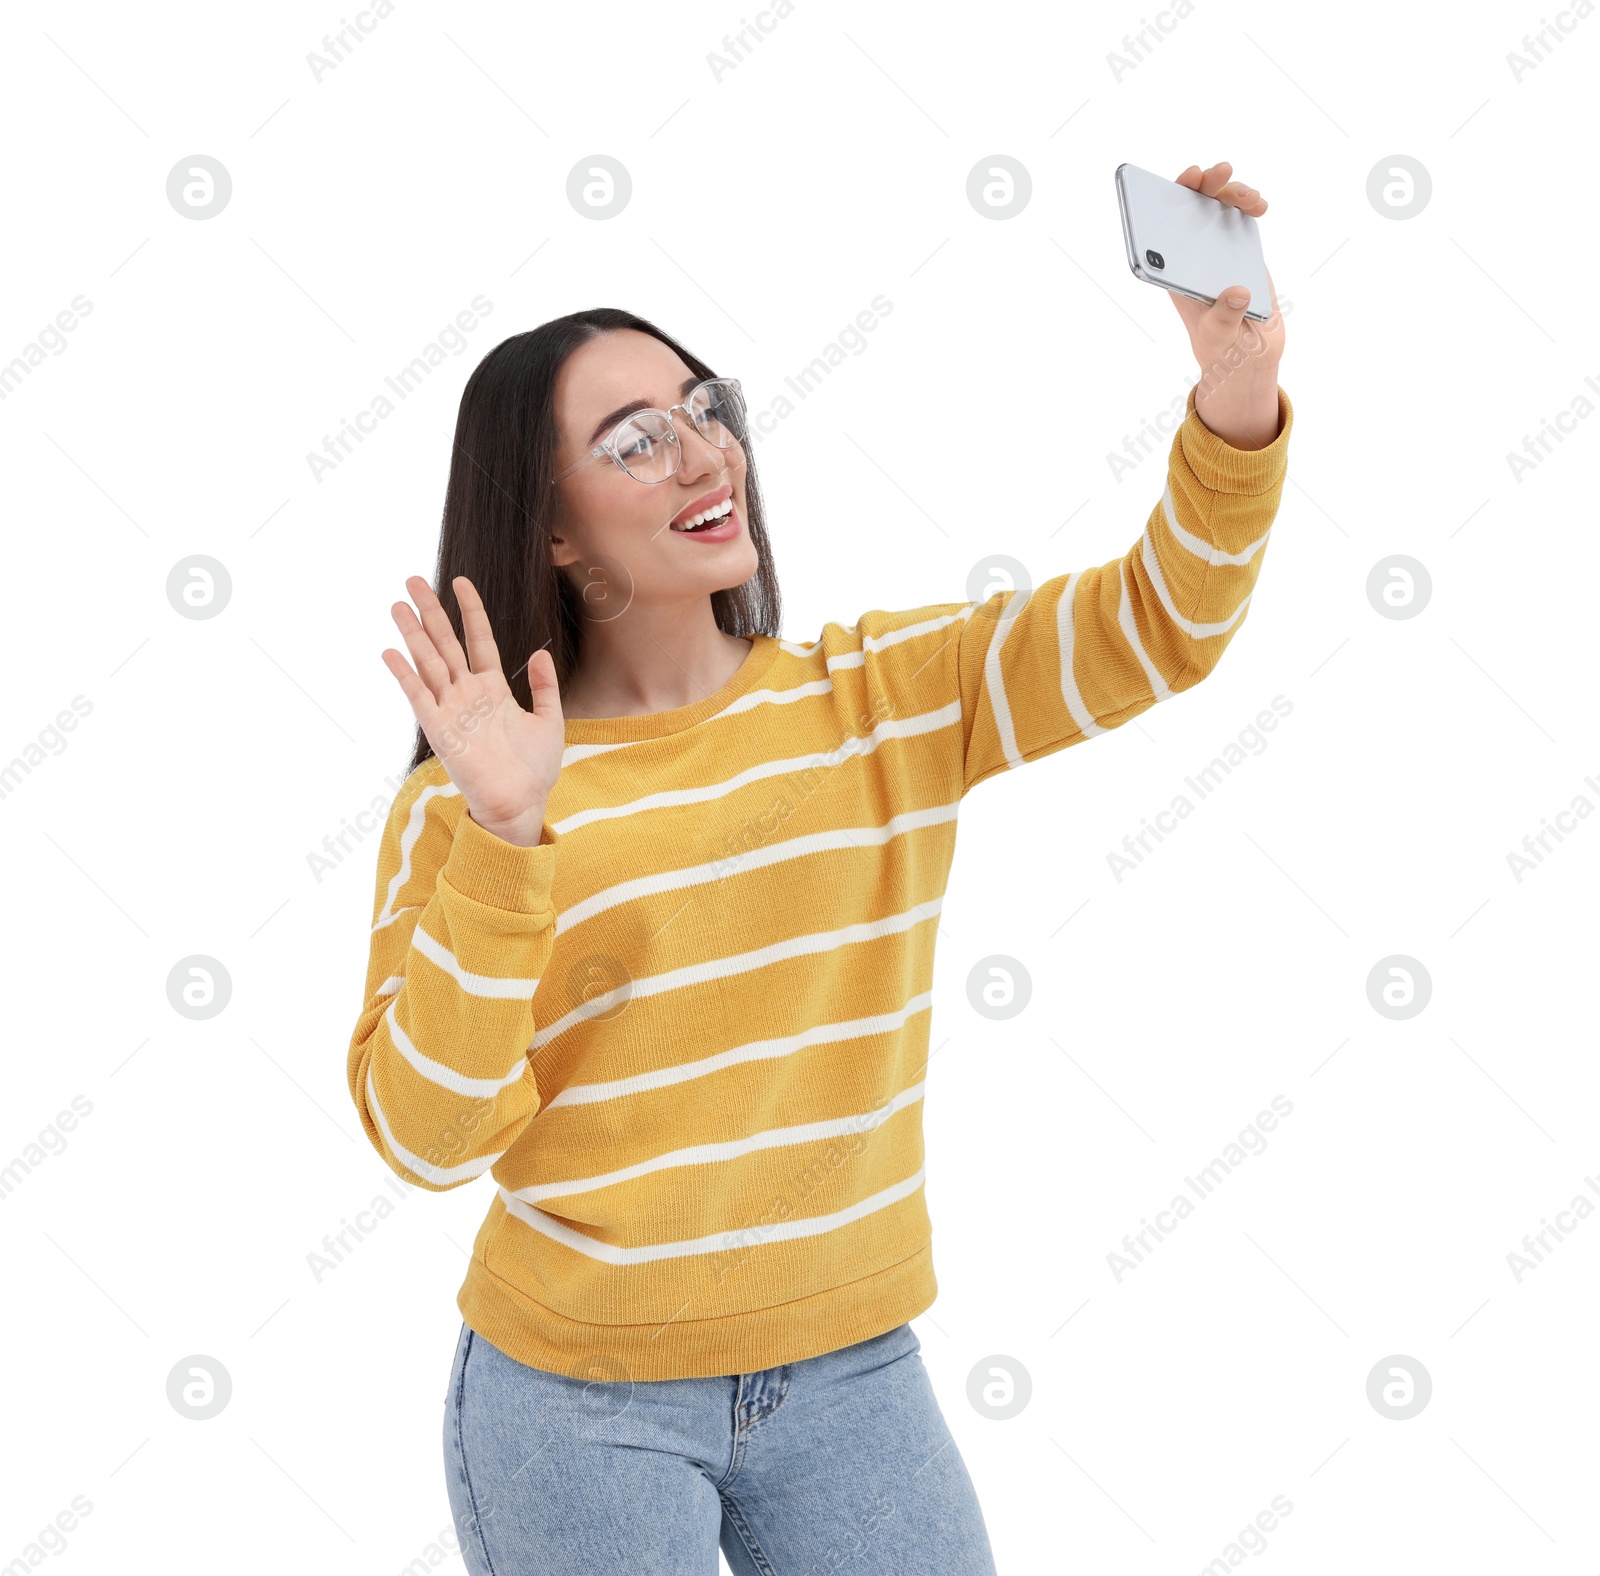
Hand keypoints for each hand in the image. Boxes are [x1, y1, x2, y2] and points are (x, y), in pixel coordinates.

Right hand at [382, 575, 564, 844]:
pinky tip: (390, 651)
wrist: (520, 804)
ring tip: (398, 604)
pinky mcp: (439, 730)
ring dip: (413, 634)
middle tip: (412, 580)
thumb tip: (538, 653)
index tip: (461, 582)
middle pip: (446, 644)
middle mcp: (468, 695)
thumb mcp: (549, 721)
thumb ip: (544, 687)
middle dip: (430, 612)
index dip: (470, 611)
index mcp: (493, 690)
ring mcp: (452, 710)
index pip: (478, 640)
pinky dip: (405, 674)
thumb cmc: (535, 769)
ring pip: (429, 662)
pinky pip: (418, 696)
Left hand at [1167, 161, 1285, 449]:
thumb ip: (1225, 318)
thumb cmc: (1222, 346)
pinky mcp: (1238, 246)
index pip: (1162, 229)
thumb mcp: (1219, 338)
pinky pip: (1240, 216)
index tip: (1185, 181)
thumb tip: (1237, 294)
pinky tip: (1259, 205)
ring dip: (1231, 192)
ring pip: (1216, 206)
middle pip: (1190, 208)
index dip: (1169, 199)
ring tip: (1251, 198)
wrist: (1248, 352)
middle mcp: (1191, 253)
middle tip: (1220, 172)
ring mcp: (1214, 246)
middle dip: (1203, 183)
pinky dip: (1249, 204)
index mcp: (1174, 271)